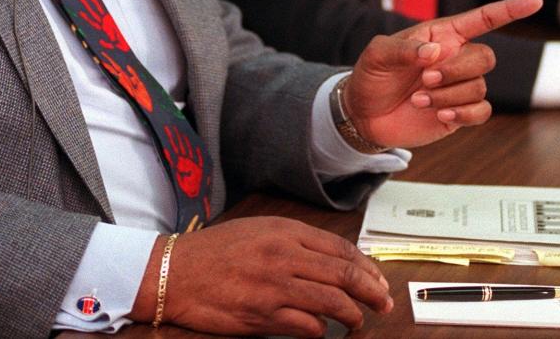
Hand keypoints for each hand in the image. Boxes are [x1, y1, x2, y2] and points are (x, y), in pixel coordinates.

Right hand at [133, 217, 392, 335]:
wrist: (176, 272)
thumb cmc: (216, 251)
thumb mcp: (259, 231)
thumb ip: (296, 242)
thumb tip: (335, 261)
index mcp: (286, 232)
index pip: (341, 249)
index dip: (367, 268)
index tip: (378, 281)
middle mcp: (284, 256)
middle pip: (344, 275)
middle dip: (372, 292)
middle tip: (383, 304)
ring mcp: (275, 287)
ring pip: (332, 302)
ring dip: (352, 316)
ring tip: (357, 322)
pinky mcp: (263, 316)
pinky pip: (307, 327)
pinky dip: (320, 331)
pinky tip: (322, 331)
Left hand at [343, 0, 542, 148]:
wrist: (364, 113)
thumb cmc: (372, 76)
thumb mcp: (377, 54)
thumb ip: (404, 49)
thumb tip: (435, 52)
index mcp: (442, 36)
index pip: (483, 20)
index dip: (509, 10)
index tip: (534, 1)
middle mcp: (456, 59)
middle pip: (485, 57)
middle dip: (457, 70)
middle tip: (424, 79)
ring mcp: (459, 86)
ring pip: (479, 86)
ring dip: (448, 94)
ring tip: (418, 99)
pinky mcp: (458, 113)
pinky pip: (481, 111)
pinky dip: (463, 113)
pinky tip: (439, 113)